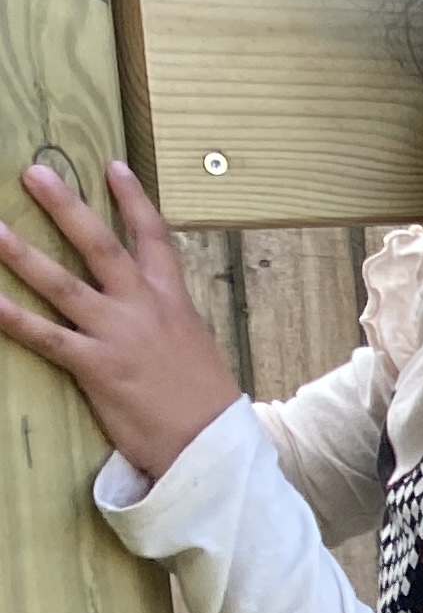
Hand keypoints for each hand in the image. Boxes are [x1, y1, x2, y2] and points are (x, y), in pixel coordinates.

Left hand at [0, 159, 239, 478]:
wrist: (213, 445)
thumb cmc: (206, 402)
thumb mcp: (195, 347)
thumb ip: (166, 319)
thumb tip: (149, 305)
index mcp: (173, 301)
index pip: (154, 238)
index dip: (133, 199)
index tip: (112, 166)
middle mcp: (143, 308)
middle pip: (100, 245)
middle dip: (66, 206)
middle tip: (35, 173)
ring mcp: (118, 335)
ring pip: (62, 283)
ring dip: (21, 253)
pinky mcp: (97, 367)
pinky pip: (46, 337)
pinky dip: (12, 318)